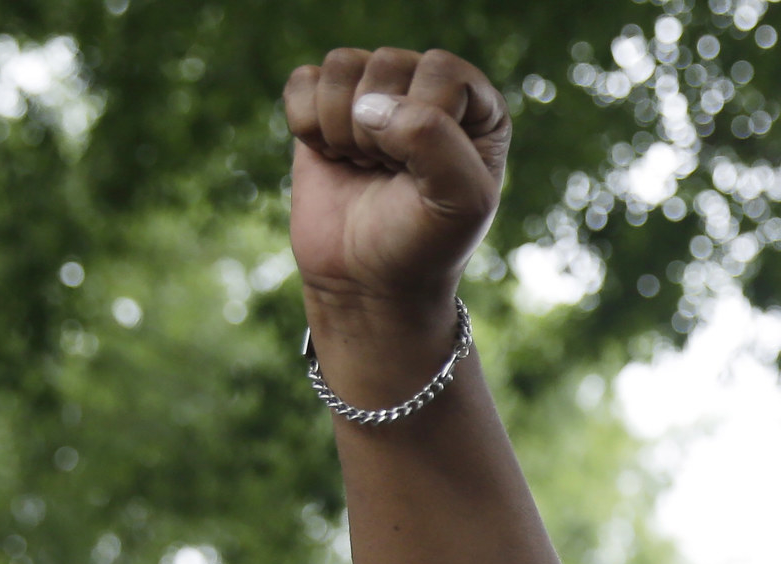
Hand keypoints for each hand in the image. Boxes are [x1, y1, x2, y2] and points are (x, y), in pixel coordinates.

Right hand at [284, 47, 505, 338]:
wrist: (369, 283)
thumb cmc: (424, 244)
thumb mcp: (461, 201)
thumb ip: (434, 140)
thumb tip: (370, 107)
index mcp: (477, 107)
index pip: (441, 68)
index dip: (423, 121)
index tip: (422, 173)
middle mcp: (426, 88)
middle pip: (387, 63)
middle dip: (379, 133)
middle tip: (390, 174)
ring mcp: (374, 93)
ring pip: (342, 65)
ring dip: (343, 130)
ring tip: (364, 166)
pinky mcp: (325, 105)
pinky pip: (303, 80)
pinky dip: (307, 125)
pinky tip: (332, 157)